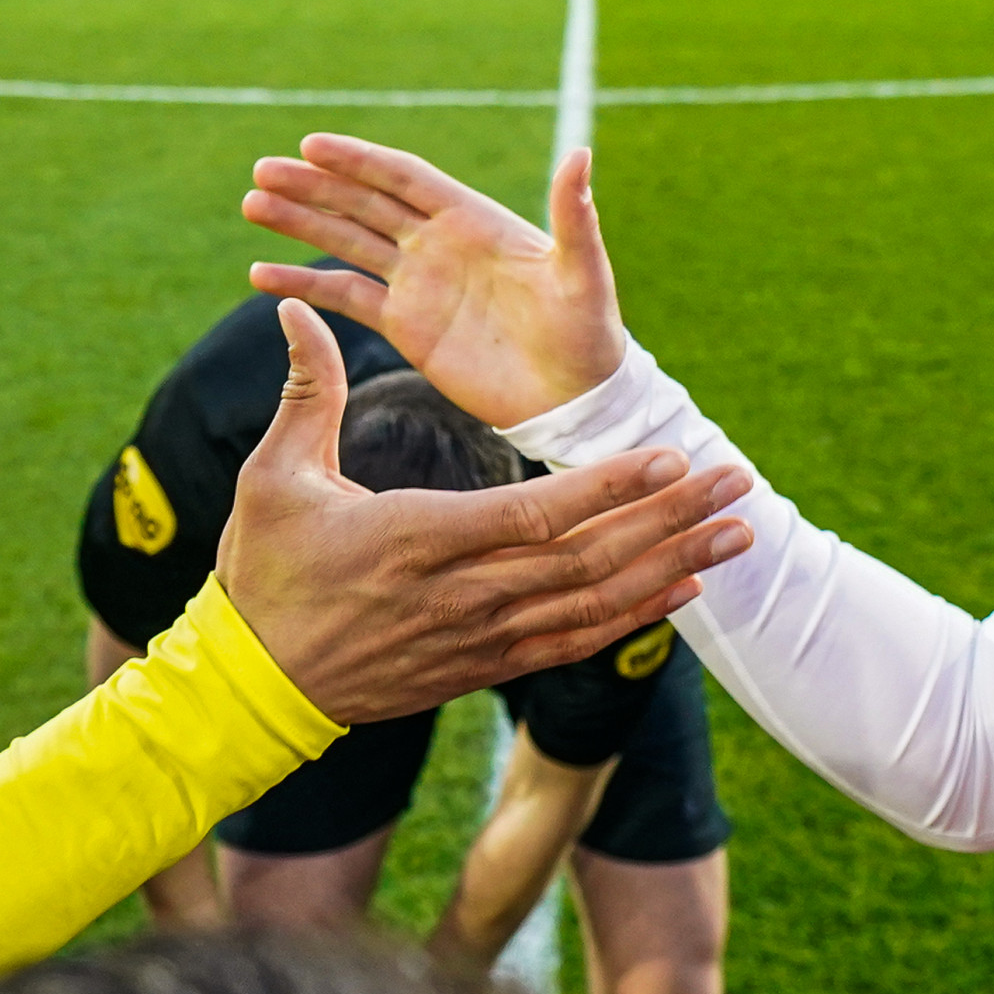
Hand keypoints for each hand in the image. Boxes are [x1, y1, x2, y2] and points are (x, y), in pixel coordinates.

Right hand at [216, 301, 748, 723]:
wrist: (257, 688)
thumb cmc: (264, 572)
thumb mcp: (272, 478)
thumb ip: (305, 391)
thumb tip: (296, 305)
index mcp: (417, 539)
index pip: (534, 514)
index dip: (608, 488)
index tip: (667, 458)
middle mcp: (463, 595)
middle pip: (589, 559)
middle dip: (670, 519)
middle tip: (736, 483)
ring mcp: (479, 638)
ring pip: (596, 604)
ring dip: (672, 565)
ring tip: (736, 534)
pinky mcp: (484, 666)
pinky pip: (575, 641)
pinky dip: (635, 615)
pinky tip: (682, 587)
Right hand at [244, 139, 628, 427]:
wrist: (576, 399)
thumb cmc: (588, 332)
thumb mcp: (584, 273)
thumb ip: (573, 216)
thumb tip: (581, 153)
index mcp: (473, 220)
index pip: (404, 178)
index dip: (359, 160)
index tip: (312, 145)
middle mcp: (438, 243)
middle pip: (363, 203)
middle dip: (313, 186)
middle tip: (262, 170)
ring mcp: (419, 284)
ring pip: (346, 242)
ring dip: (300, 224)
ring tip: (251, 205)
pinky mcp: (407, 326)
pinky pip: (346, 297)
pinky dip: (304, 285)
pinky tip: (262, 275)